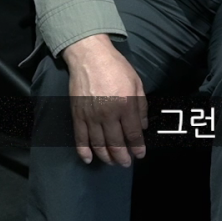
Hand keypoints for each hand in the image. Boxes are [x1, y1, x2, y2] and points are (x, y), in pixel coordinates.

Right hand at [61, 33, 147, 165]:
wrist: (90, 57)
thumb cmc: (117, 67)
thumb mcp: (137, 83)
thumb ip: (141, 106)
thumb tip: (144, 127)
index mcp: (126, 105)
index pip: (133, 134)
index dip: (138, 147)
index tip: (140, 155)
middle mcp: (108, 114)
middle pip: (116, 143)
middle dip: (122, 156)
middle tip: (126, 163)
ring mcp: (91, 116)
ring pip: (99, 144)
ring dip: (106, 157)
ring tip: (112, 162)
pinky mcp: (78, 115)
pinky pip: (80, 138)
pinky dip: (84, 151)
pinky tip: (89, 159)